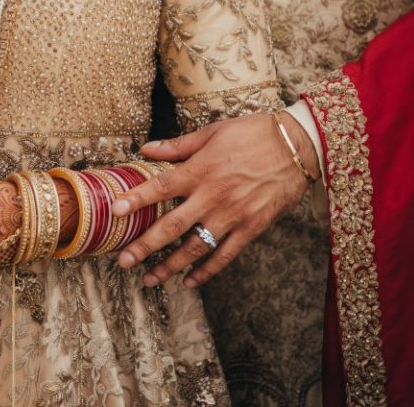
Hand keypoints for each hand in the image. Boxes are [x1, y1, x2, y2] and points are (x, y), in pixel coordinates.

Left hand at [112, 112, 319, 287]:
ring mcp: (233, 215)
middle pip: (172, 226)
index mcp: (201, 170)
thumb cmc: (253, 134)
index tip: (115, 212)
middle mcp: (213, 196)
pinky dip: (207, 270)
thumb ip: (178, 146)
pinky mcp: (252, 227)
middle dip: (145, 246)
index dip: (137, 199)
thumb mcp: (213, 133)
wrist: (298, 146)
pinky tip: (190, 281)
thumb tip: (146, 149)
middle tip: (123, 262)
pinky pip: (226, 255)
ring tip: (149, 280)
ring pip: (196, 247)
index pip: (161, 187)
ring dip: (170, 266)